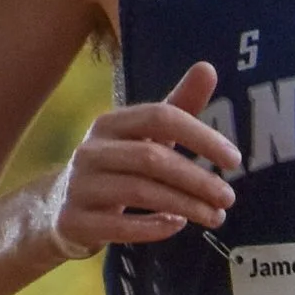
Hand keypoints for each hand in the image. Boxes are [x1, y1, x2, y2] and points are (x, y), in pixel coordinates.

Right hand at [47, 61, 238, 256]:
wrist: (61, 206)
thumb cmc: (117, 165)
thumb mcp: (145, 135)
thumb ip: (177, 107)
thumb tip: (208, 68)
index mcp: (111, 123)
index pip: (160, 117)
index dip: (200, 137)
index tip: (234, 160)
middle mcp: (92, 150)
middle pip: (152, 158)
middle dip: (197, 179)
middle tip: (229, 197)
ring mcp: (81, 186)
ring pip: (139, 192)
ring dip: (185, 205)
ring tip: (215, 217)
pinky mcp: (76, 221)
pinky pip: (119, 226)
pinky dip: (153, 227)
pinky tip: (178, 225)